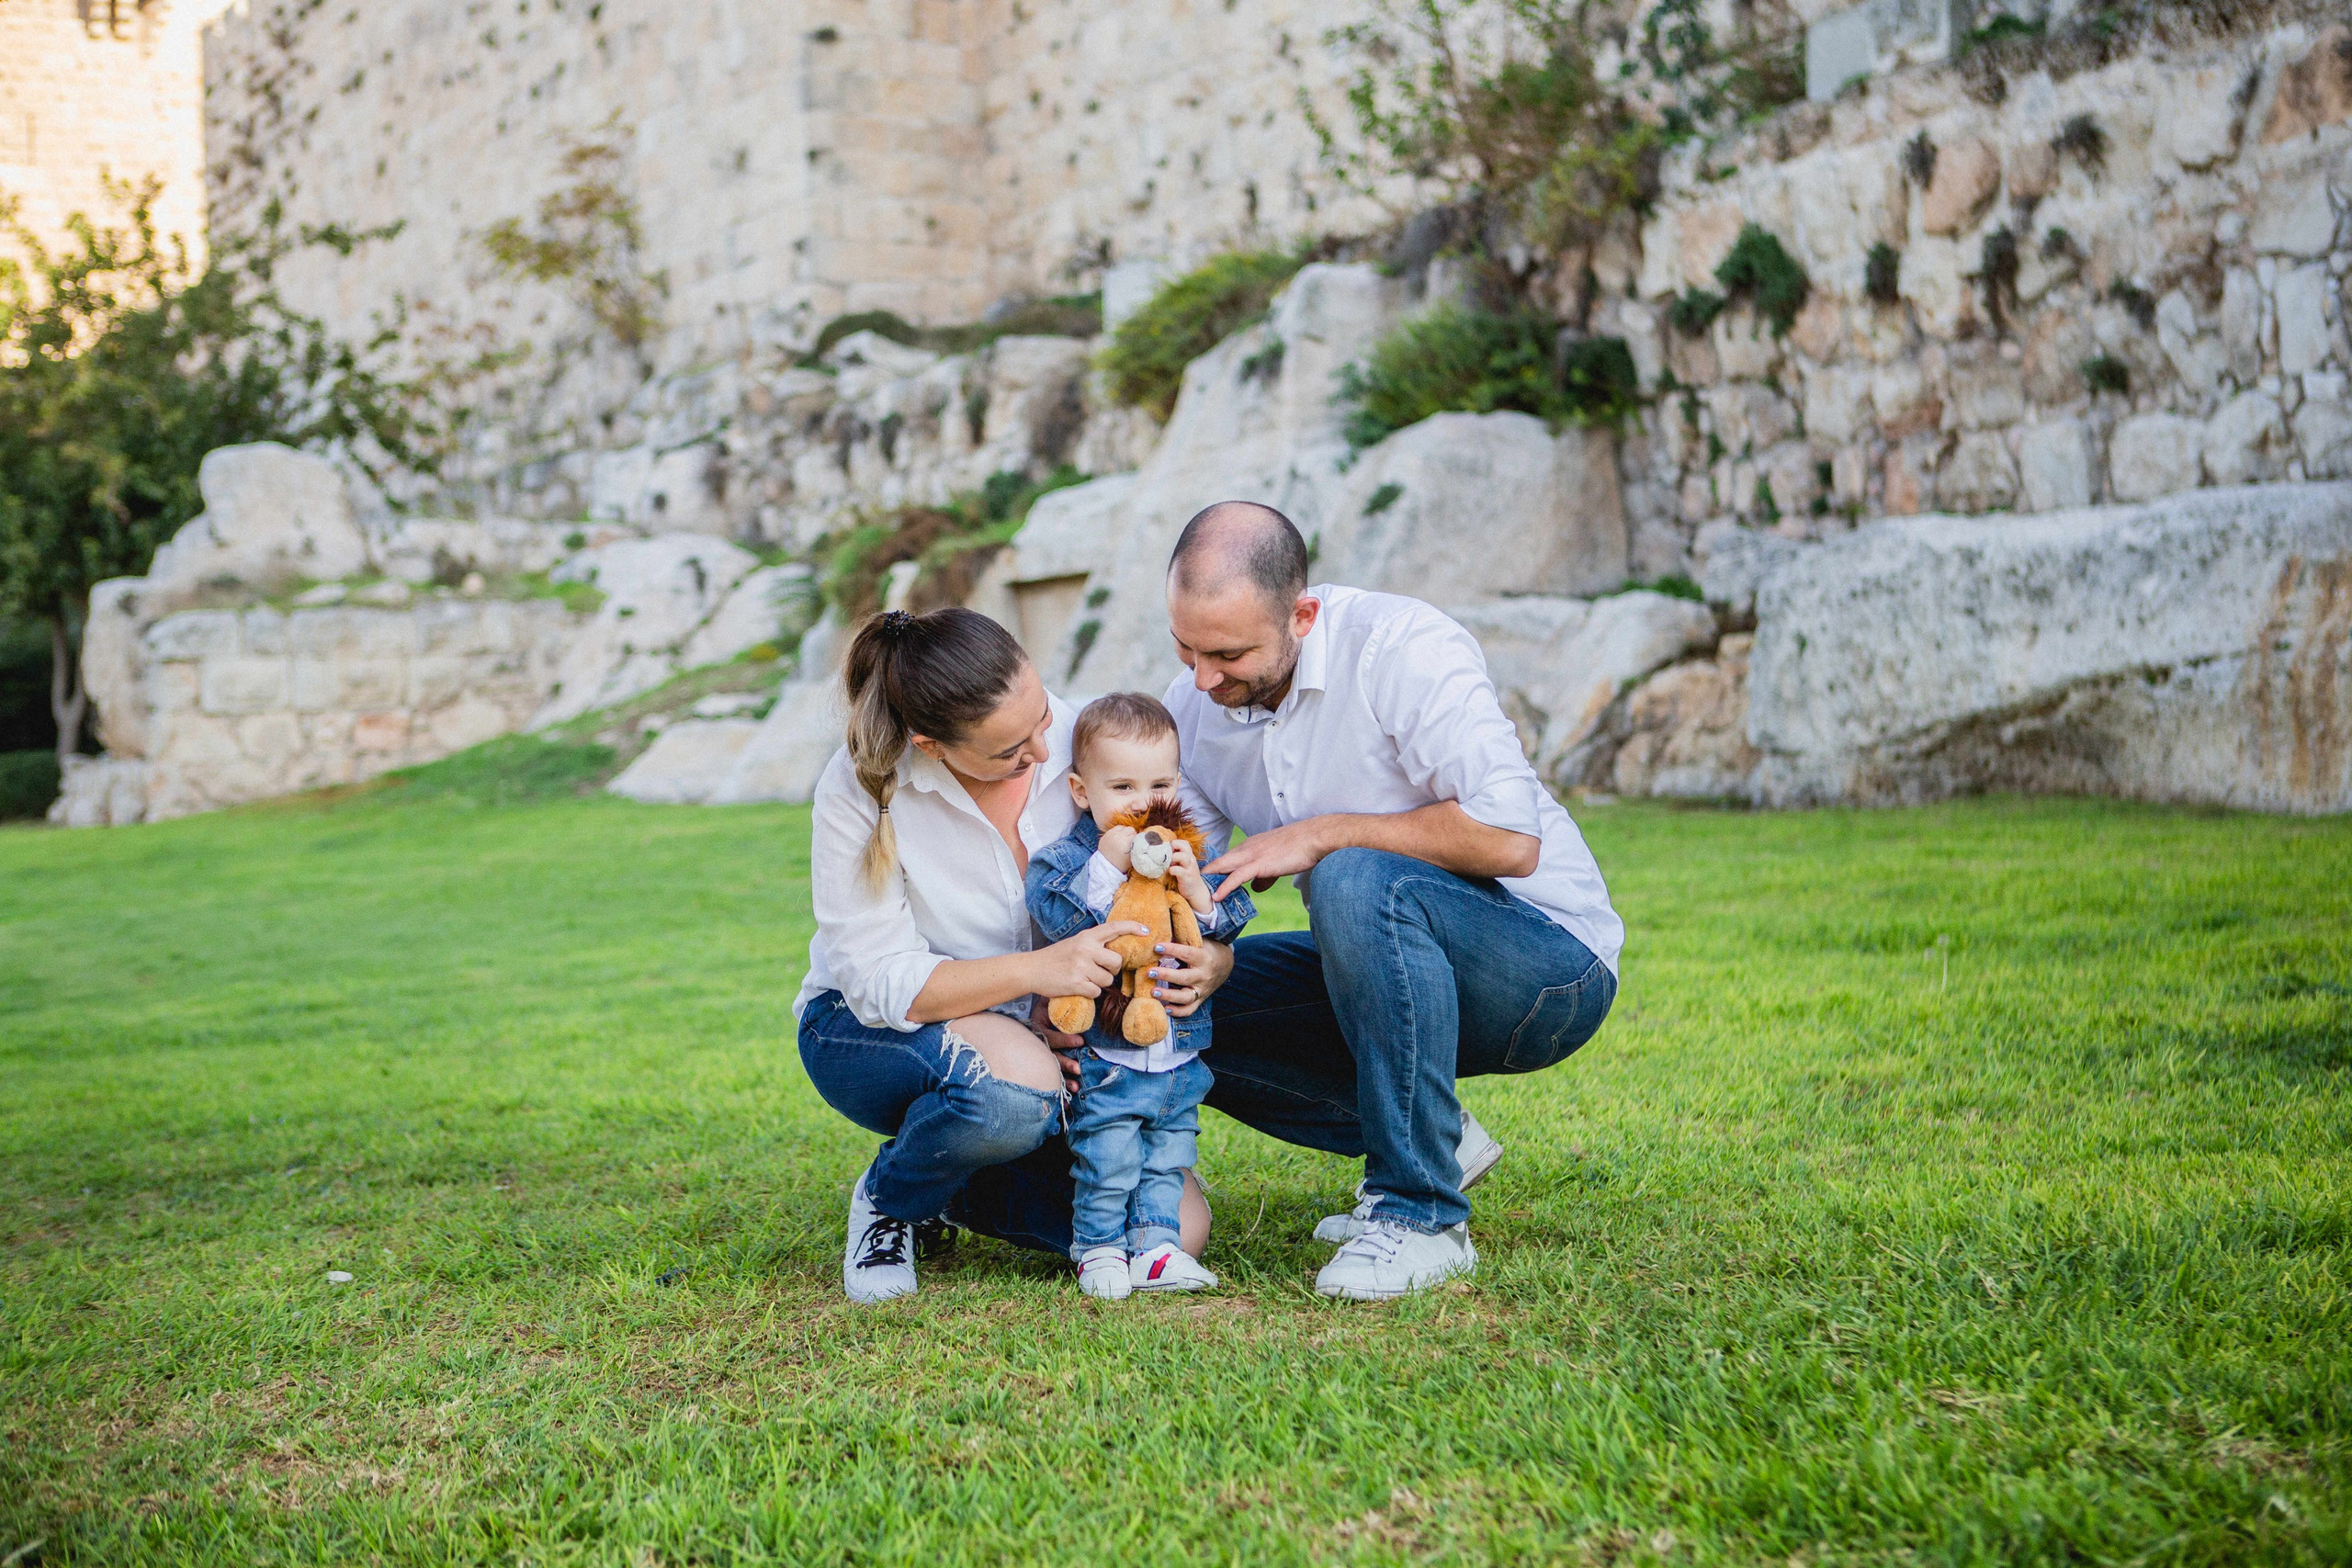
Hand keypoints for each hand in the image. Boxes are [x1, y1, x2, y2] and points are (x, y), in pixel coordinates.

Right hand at [1027, 996, 1086, 1084]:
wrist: (1034, 1006)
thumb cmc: (1048, 1003)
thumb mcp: (1050, 999)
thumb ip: (1060, 999)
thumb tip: (1081, 993)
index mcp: (1037, 1027)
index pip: (1050, 1036)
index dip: (1064, 1039)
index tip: (1081, 1041)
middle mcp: (1036, 1043)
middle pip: (1049, 1056)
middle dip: (1064, 1063)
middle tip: (1078, 1069)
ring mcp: (1038, 1054)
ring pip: (1050, 1069)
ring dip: (1063, 1079)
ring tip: (1075, 1087)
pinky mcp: (1043, 1062)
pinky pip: (1050, 1077)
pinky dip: (1058, 1088)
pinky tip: (1069, 1099)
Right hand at [1030, 922, 1145, 998]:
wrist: (1031, 969)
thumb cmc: (1055, 958)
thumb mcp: (1074, 943)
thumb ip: (1093, 945)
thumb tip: (1116, 954)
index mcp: (1086, 937)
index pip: (1113, 928)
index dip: (1132, 927)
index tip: (1146, 931)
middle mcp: (1085, 949)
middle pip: (1116, 961)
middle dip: (1112, 969)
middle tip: (1099, 970)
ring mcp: (1081, 966)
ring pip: (1107, 979)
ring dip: (1099, 982)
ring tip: (1084, 978)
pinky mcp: (1076, 983)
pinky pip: (1096, 991)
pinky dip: (1090, 992)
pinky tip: (1078, 987)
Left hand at [1099, 826, 1136, 873]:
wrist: (1106, 867)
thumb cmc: (1122, 864)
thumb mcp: (1132, 857)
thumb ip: (1137, 846)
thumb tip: (1142, 838)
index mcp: (1126, 843)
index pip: (1136, 835)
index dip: (1137, 840)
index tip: (1136, 844)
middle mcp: (1118, 837)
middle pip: (1130, 829)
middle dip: (1132, 835)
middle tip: (1130, 842)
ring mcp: (1110, 835)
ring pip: (1122, 827)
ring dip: (1124, 832)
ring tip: (1124, 839)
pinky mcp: (1105, 835)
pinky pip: (1114, 829)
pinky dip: (1117, 833)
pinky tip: (1118, 839)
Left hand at [1147, 938, 1233, 1017]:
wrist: (1225, 964)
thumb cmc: (1206, 948)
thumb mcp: (1199, 940)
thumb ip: (1183, 936)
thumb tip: (1161, 927)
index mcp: (1203, 957)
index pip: (1187, 953)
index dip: (1172, 950)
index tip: (1156, 947)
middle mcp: (1203, 975)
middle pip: (1185, 978)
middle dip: (1166, 975)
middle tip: (1149, 972)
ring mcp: (1202, 989)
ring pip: (1186, 997)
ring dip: (1169, 996)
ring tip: (1153, 992)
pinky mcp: (1200, 999)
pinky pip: (1190, 1009)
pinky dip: (1178, 1011)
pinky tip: (1165, 1008)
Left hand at [1166, 839, 1212, 914]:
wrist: (1196, 891)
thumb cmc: (1186, 875)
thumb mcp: (1183, 864)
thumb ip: (1176, 856)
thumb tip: (1161, 852)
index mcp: (1189, 854)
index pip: (1182, 842)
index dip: (1173, 844)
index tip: (1168, 852)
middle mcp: (1190, 859)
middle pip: (1183, 845)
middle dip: (1172, 849)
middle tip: (1167, 857)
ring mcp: (1189, 867)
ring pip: (1182, 856)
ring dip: (1173, 858)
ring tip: (1169, 864)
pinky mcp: (1186, 877)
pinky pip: (1178, 870)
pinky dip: (1172, 870)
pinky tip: (1170, 872)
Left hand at [1203, 817, 1334, 898]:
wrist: (1313, 837)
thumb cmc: (1299, 848)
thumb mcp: (1277, 863)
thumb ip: (1264, 877)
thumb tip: (1256, 889)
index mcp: (1249, 847)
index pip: (1225, 860)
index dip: (1210, 872)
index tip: (1197, 882)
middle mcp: (1246, 849)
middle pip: (1218, 863)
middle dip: (1201, 875)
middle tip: (1186, 886)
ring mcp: (1252, 855)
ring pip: (1223, 868)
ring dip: (1207, 881)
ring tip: (1192, 893)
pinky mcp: (1260, 864)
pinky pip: (1238, 876)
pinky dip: (1225, 887)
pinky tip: (1216, 897)